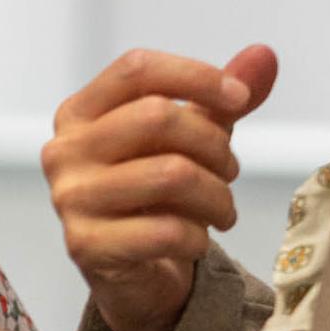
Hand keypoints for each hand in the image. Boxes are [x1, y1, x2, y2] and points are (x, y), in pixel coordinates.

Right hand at [43, 44, 278, 330]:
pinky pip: (166, 230)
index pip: (137, 69)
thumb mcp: (190, 140)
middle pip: (159, 116)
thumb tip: (264, 55)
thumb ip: (220, 99)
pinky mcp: (85, 246)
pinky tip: (197, 240)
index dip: (197, 76)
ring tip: (223, 209)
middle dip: (215, 144)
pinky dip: (198, 237)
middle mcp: (65, 150)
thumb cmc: (156, 196)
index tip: (240, 98)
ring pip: (171, 174)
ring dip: (218, 195)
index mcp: (79, 112)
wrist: (133, 275)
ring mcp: (70, 199)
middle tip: (231, 170)